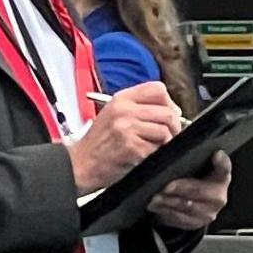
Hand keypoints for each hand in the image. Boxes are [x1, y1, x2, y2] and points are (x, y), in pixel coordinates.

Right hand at [69, 82, 183, 191]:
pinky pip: (157, 149)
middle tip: (167, 136)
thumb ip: (138, 107)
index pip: (158, 89)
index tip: (170, 113)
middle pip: (167, 112)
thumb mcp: (113, 114)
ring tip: (152, 147)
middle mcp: (124, 110)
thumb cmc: (97, 143)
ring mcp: (127, 128)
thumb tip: (172, 110)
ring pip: (165, 131)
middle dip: (172, 127)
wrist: (80, 163)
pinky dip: (155, 155)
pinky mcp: (131, 146)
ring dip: (164, 143)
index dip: (169, 103)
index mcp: (121, 99)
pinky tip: (142, 157)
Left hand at [148, 155, 231, 230]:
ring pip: (186, 207)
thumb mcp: (194, 167)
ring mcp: (208, 212)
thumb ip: (191, 158)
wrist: (193, 203)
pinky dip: (166, 212)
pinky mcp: (197, 224)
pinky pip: (180, 219)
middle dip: (180, 188)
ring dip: (168, 202)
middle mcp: (219, 196)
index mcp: (221, 177)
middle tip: (165, 186)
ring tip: (154, 197)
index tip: (216, 154)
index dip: (221, 162)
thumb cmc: (192, 180)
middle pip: (199, 191)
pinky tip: (157, 206)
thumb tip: (175, 145)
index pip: (224, 168)